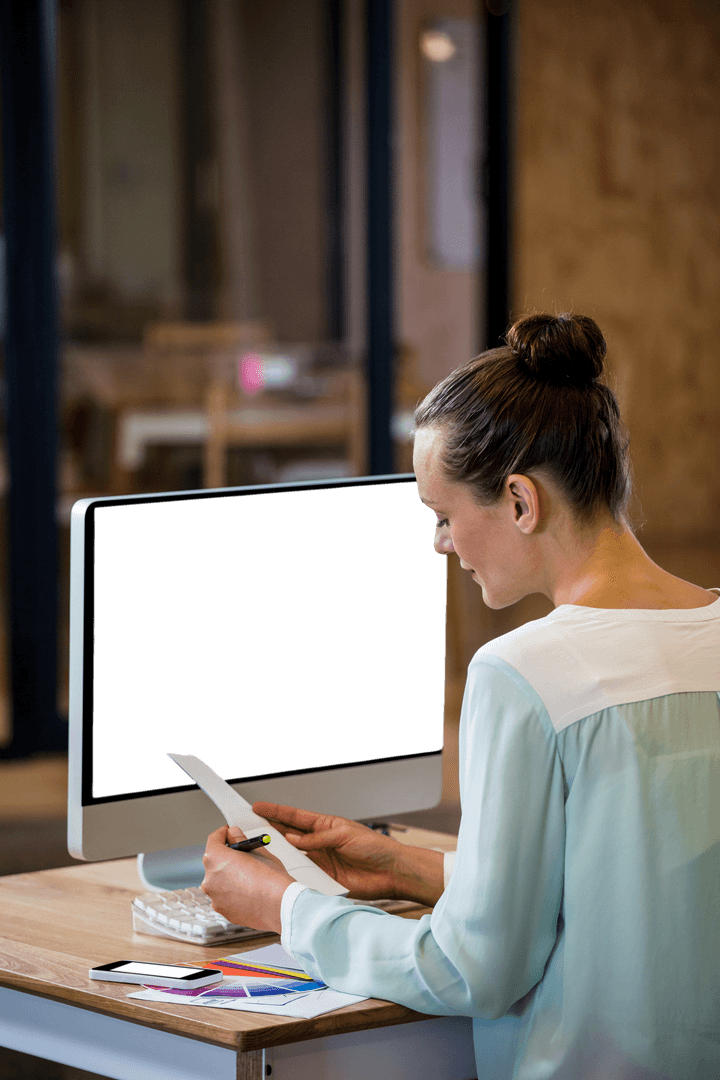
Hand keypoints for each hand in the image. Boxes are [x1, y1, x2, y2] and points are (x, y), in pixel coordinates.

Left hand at [200, 825, 294, 932]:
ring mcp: (215, 897)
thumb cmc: (270, 878)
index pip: (213, 839)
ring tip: (248, 876)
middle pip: (214, 862)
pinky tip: (248, 891)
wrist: (279, 905)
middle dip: (226, 857)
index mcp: (216, 858)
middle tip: (241, 855)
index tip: (228, 833)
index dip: (222, 834)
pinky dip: (232, 893)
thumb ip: (240, 840)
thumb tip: (233, 834)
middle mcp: (210, 878)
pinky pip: (224, 897)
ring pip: (219, 881)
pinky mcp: (222, 911)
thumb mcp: (257, 851)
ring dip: (228, 876)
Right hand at [253, 802, 442, 903]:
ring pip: (291, 856)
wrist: (390, 872)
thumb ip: (318, 838)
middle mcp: (318, 843)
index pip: (294, 817)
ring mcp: (319, 861)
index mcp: (324, 825)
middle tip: (249, 828)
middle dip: (269, 831)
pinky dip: (290, 875)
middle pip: (288, 836)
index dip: (275, 811)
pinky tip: (279, 873)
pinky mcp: (322, 880)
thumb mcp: (343, 835)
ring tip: (259, 850)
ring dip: (277, 854)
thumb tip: (293, 839)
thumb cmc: (374, 847)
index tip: (257, 807)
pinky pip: (301, 876)